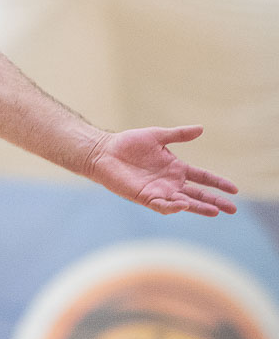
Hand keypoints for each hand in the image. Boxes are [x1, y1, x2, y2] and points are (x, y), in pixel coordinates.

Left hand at [86, 125, 237, 215]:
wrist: (104, 151)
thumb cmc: (128, 143)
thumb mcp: (157, 136)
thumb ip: (178, 134)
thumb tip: (201, 128)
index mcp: (176, 168)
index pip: (203, 177)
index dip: (218, 183)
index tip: (234, 189)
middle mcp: (171, 182)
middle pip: (198, 194)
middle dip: (215, 201)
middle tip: (232, 209)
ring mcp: (159, 191)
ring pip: (184, 203)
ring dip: (198, 207)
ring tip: (215, 210)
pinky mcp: (144, 197)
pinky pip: (161, 205)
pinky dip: (172, 206)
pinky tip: (182, 205)